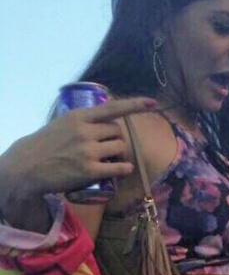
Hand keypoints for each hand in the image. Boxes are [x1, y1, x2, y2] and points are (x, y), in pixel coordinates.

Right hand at [0, 96, 157, 202]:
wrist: (28, 166)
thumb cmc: (46, 144)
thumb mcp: (63, 123)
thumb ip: (84, 120)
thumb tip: (107, 116)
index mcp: (79, 117)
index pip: (112, 107)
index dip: (135, 105)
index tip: (153, 103)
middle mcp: (85, 132)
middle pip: (118, 131)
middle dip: (117, 138)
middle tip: (107, 147)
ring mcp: (88, 151)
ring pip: (120, 148)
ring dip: (119, 153)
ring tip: (109, 158)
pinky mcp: (90, 171)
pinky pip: (118, 167)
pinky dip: (124, 168)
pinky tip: (123, 169)